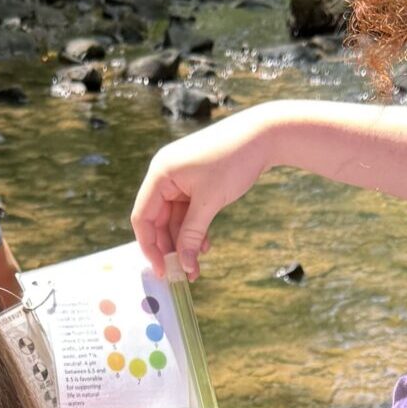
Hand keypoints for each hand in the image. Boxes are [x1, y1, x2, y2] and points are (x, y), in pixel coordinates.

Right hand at [130, 105, 279, 278]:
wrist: (264, 134)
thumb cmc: (233, 161)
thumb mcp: (210, 201)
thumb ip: (193, 234)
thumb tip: (185, 265)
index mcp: (160, 174)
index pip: (142, 217)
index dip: (149, 246)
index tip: (160, 270)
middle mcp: (165, 175)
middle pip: (158, 220)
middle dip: (170, 247)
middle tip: (182, 273)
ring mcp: (181, 179)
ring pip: (175, 219)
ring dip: (185, 242)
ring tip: (197, 266)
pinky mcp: (196, 181)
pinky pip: (189, 211)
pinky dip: (195, 229)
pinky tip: (206, 247)